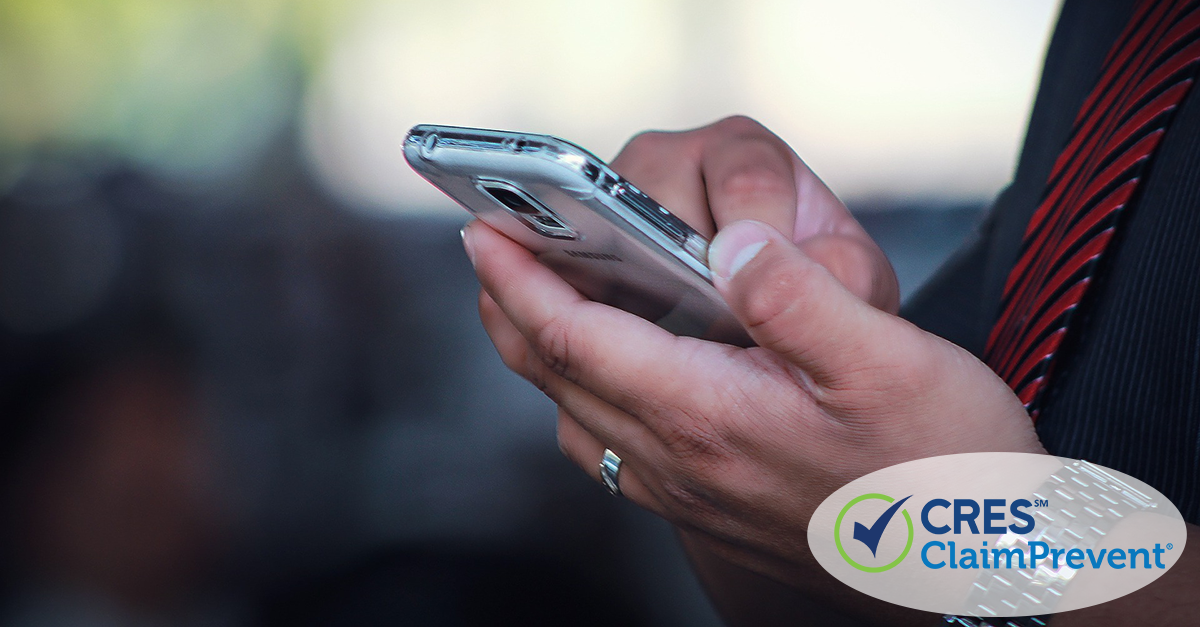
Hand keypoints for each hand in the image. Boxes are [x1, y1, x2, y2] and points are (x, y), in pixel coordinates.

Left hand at [464, 116, 1044, 588]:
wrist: (977, 569)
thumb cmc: (946, 470)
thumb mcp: (891, 362)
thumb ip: (800, 297)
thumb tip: (733, 240)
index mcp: (711, 416)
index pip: (579, 338)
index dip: (523, 279)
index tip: (483, 230)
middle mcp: (683, 463)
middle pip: (560, 378)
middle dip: (512, 309)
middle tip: (488, 251)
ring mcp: (691, 494)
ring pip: (578, 417)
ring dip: (542, 354)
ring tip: (534, 302)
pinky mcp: (710, 508)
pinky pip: (614, 450)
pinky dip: (585, 397)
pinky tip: (610, 375)